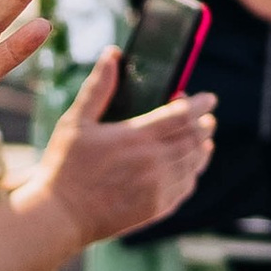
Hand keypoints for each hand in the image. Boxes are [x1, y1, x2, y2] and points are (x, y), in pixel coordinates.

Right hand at [30, 55, 214, 253]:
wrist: (61, 216)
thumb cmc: (64, 166)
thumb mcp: (76, 122)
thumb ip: (99, 87)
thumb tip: (112, 53)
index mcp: (136, 137)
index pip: (182, 115)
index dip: (199, 104)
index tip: (208, 98)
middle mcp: (153, 162)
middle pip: (193, 138)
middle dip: (204, 125)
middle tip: (207, 117)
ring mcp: (157, 188)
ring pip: (194, 163)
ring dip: (202, 148)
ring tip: (204, 140)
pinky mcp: (156, 208)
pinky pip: (186, 188)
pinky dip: (193, 174)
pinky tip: (190, 168)